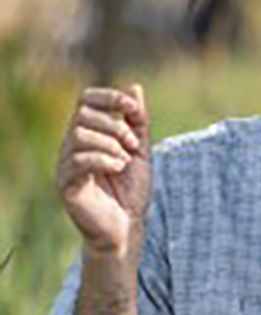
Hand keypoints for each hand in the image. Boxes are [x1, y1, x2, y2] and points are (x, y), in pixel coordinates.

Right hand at [56, 85, 151, 257]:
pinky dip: (103, 160)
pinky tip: (118, 168)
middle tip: (133, 146)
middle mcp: (71, 145)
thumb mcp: (140, 152)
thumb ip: (137, 123)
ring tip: (125, 161)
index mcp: (88, 134)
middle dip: (114, 126)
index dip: (110, 98)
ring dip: (110, 144)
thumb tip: (134, 87)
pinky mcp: (66, 184)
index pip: (86, 99)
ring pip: (79, 135)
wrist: (126, 227)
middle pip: (83, 115)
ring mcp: (66, 164)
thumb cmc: (131, 191)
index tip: (134, 111)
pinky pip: (78, 161)